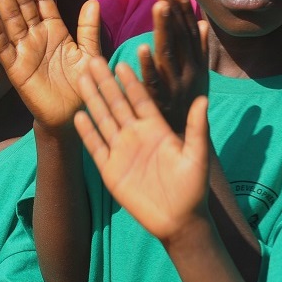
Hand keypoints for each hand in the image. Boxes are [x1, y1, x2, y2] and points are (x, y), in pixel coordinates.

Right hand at [0, 0, 100, 130]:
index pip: (43, 1)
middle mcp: (36, 37)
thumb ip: (89, 30)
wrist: (72, 115)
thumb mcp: (90, 54)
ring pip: (12, 21)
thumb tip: (92, 2)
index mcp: (55, 30)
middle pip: (24, 5)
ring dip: (4, 0)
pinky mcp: (16, 70)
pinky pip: (5, 50)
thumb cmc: (82, 85)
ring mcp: (24, 52)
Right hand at [74, 59, 210, 240]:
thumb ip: (198, 127)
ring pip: (103, 120)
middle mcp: (137, 136)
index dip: (131, 81)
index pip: (141, 99)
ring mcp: (122, 152)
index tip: (122, 61)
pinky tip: (78, 116)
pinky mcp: (110, 170)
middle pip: (117, 103)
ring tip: (81, 80)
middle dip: (105, 82)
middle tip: (93, 60)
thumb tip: (203, 98)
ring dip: (93, 100)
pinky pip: (96, 147)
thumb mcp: (197, 155)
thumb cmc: (193, 189)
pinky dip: (87, 132)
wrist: (179, 221)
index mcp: (157, 129)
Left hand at [138, 0, 208, 133]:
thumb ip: (198, 53)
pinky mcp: (161, 104)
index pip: (190, 35)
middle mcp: (188, 76)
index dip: (185, 13)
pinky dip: (149, 66)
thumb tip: (204, 24)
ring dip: (165, 30)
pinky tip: (141, 50)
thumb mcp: (197, 83)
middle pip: (180, 39)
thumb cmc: (186, 118)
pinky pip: (154, 83)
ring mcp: (175, 89)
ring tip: (159, 7)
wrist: (184, 161)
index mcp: (197, 69)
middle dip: (174, 14)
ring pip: (169, 54)